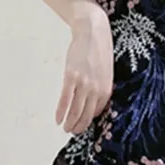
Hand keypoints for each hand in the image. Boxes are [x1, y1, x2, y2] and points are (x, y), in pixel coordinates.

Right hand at [56, 3, 113, 134]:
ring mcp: (84, 84)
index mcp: (107, 89)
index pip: (97, 112)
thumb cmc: (99, 51)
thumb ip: (100, 87)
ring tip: (64, 128)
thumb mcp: (106, 72)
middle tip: (72, 131)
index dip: (88, 121)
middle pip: (87, 116)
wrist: (93, 32)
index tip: (82, 125)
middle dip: (79, 127)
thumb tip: (92, 101)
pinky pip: (65, 100)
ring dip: (69, 123)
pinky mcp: (71, 77)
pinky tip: (57, 119)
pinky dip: (60, 112)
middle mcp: (97, 89)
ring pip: (75, 111)